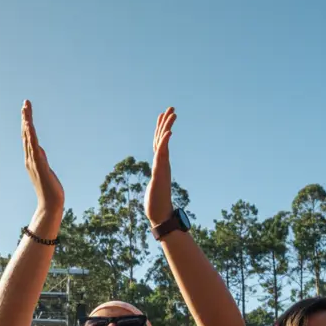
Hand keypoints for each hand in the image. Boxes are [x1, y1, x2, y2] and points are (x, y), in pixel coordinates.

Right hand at [21, 100, 64, 209]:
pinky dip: (31, 136)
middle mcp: (30, 158)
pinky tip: (30, 126)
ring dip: (27, 123)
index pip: (28, 137)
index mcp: (31, 159)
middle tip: (25, 103)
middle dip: (26, 118)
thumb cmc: (50, 190)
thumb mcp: (46, 170)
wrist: (50, 204)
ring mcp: (34, 162)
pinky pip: (34, 147)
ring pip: (29, 138)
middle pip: (26, 134)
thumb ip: (42, 159)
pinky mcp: (40, 165)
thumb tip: (39, 150)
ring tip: (26, 109)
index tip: (27, 111)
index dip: (27, 123)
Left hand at [144, 107, 176, 224]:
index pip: (160, 144)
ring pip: (164, 143)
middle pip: (163, 139)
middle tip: (171, 108)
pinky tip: (168, 133)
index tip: (163, 116)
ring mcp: (162, 168)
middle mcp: (162, 164)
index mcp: (160, 166)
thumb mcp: (153, 190)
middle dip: (166, 123)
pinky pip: (163, 154)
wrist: (160, 217)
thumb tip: (156, 186)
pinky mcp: (161, 173)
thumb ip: (155, 184)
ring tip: (172, 113)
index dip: (161, 130)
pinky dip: (165, 143)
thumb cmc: (157, 207)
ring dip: (167, 128)